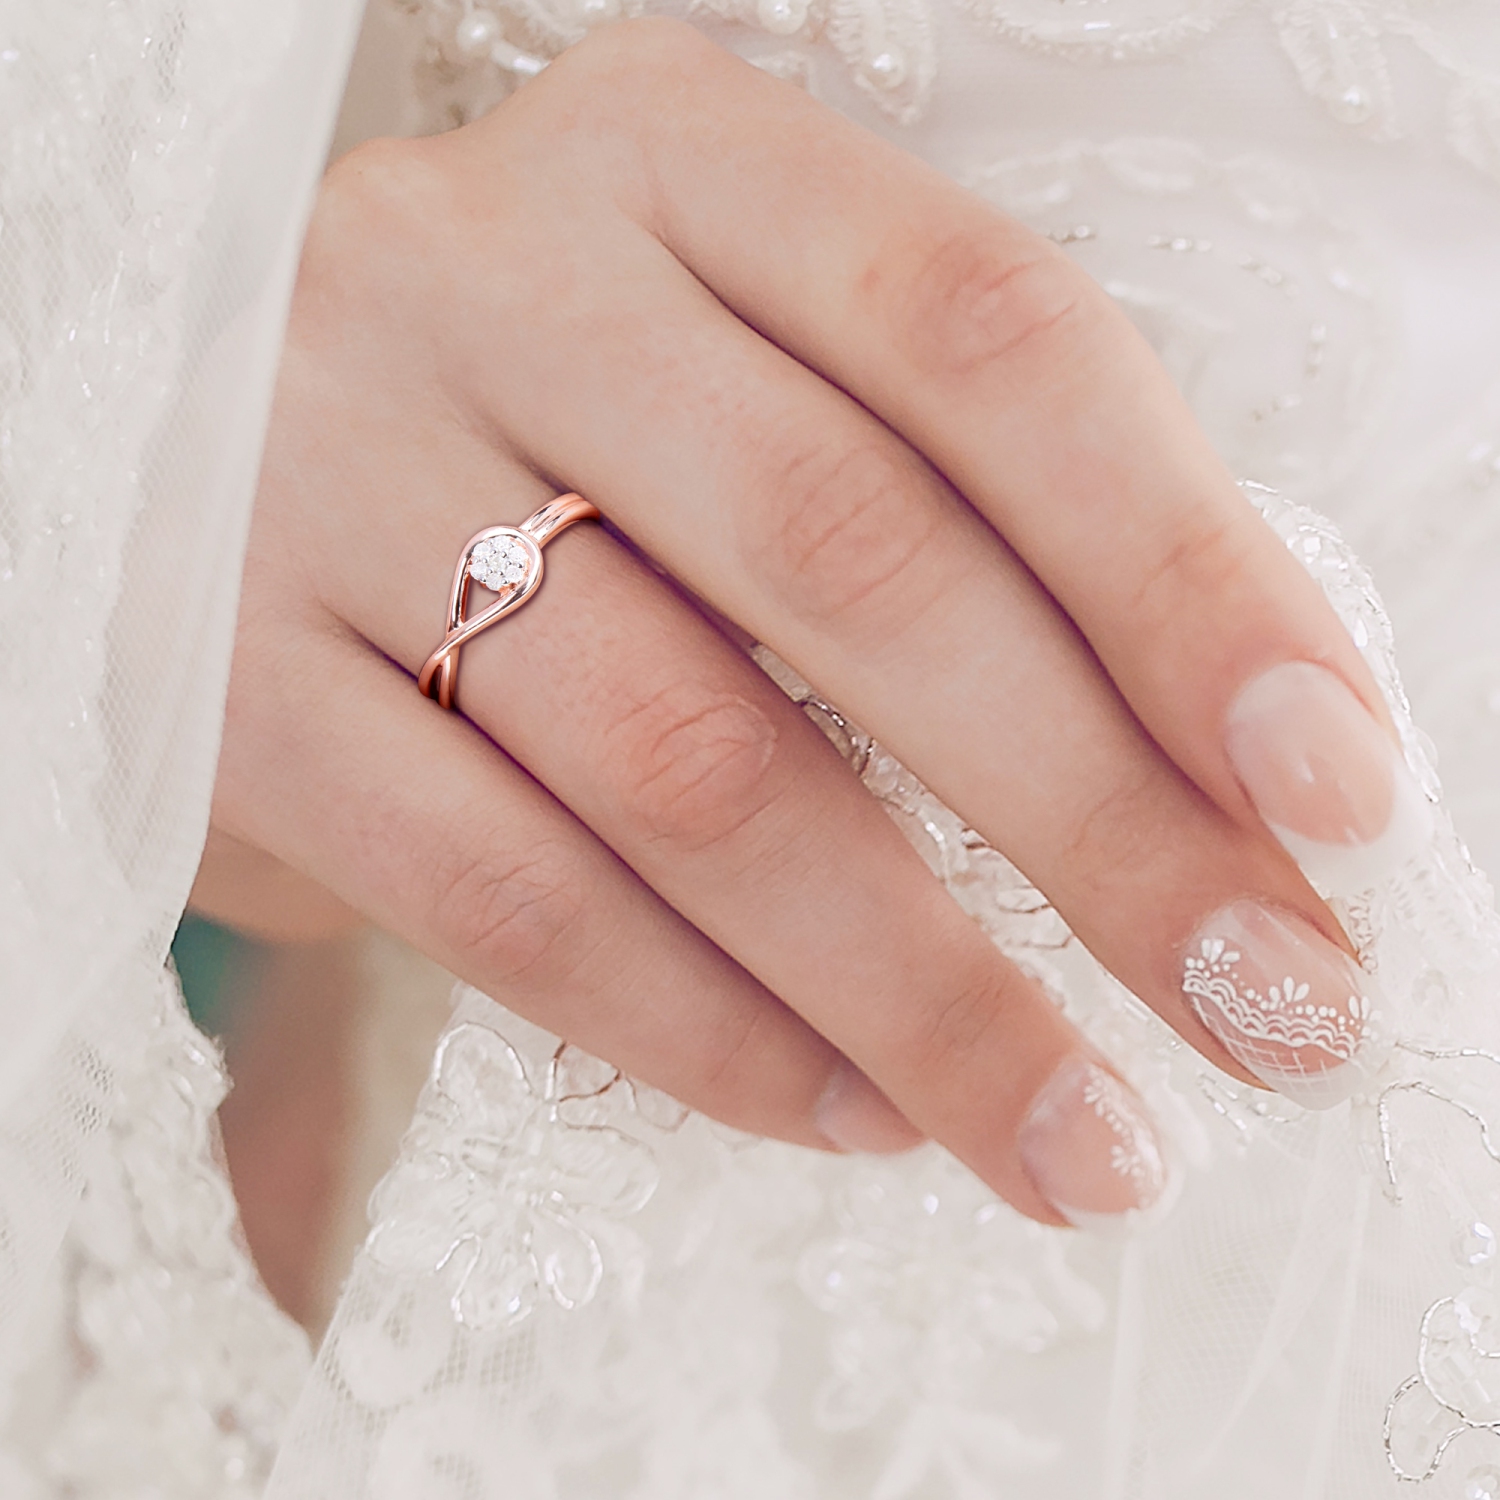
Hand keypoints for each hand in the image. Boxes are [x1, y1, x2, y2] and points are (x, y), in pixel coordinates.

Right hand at [214, 18, 1423, 1225]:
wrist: (213, 464)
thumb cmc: (554, 436)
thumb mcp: (744, 383)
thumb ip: (947, 508)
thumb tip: (1215, 762)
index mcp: (677, 161)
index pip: (985, 336)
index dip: (1184, 569)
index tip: (1332, 786)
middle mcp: (493, 280)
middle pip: (851, 558)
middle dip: (1096, 819)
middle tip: (1264, 1005)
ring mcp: (331, 472)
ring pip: (684, 761)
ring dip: (919, 984)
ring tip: (1078, 1132)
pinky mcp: (231, 688)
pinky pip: (509, 894)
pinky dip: (706, 1027)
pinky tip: (848, 1107)